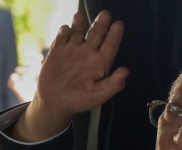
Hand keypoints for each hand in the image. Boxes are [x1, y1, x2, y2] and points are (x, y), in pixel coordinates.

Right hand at [14, 10, 129, 141]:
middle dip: (100, 24)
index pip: (110, 46)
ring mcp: (73, 49)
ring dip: (80, 23)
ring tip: (80, 17)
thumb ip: (113, 84)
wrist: (56, 102)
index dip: (115, 36)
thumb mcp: (99, 96)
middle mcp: (89, 53)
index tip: (119, 25)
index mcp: (101, 63)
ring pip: (79, 31)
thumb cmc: (80, 100)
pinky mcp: (58, 50)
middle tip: (105, 14)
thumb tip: (126, 71)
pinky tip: (67, 31)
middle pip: (96, 34)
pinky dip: (64, 32)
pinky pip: (62, 37)